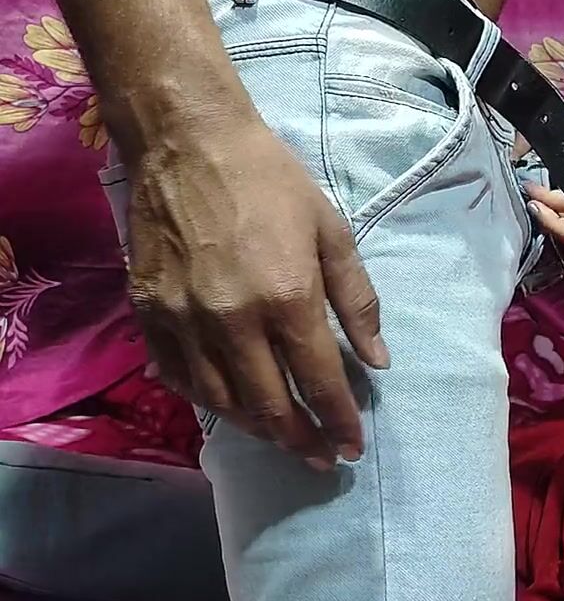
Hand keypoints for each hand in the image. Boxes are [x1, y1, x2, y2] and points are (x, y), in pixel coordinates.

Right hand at [126, 115, 387, 469]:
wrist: (188, 143)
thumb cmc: (272, 183)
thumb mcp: (333, 232)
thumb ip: (358, 302)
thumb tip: (377, 361)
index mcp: (287, 299)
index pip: (319, 382)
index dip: (340, 421)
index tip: (352, 447)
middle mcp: (233, 322)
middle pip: (269, 406)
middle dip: (301, 440)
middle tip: (321, 458)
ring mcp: (184, 322)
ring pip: (221, 403)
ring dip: (256, 430)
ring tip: (283, 439)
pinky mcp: (149, 314)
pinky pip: (178, 379)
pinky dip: (207, 402)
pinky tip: (229, 407)